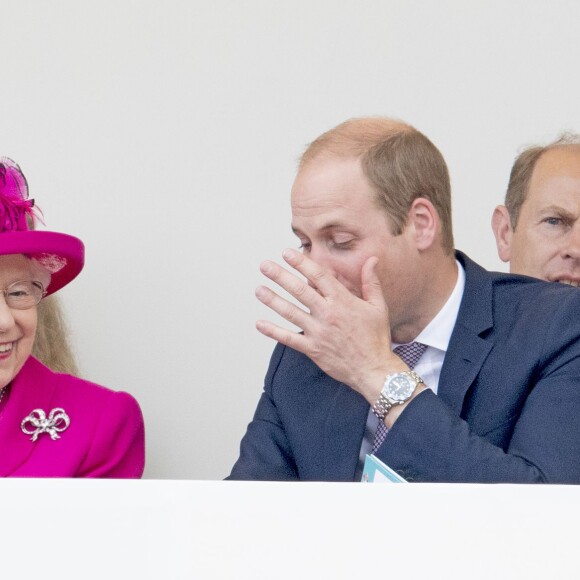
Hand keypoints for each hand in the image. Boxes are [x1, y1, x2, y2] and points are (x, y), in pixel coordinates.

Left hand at [255, 249, 408, 402]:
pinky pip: (289, 339)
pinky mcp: (312, 349)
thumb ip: (371, 282)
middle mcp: (327, 314)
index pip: (318, 276)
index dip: (301, 263)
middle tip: (265, 265)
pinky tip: (259, 323)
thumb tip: (371, 259)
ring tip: (258, 289)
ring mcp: (318, 332)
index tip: (287, 253)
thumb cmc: (376, 337)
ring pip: (291, 313)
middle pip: (300, 291)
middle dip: (280, 276)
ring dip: (273, 300)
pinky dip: (273, 331)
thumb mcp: (378, 306)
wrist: (374, 369)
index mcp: (343, 301)